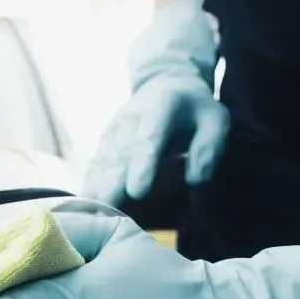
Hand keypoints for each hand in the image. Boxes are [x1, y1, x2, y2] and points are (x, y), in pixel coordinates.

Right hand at [80, 0, 229, 207]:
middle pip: (120, 153)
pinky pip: (95, 165)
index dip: (143, 164)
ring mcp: (114, 130)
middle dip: (112, 181)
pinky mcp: (104, 142)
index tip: (138, 191)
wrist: (165, 85)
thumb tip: (195, 179)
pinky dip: (90, 184)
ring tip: (89, 213)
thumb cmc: (194, 109)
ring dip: (96, 186)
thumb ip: (209, 147)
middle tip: (106, 208)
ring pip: (103, 160)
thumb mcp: (215, 119)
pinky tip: (84, 207)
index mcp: (162, 106)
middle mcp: (131, 117)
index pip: (150, 137)